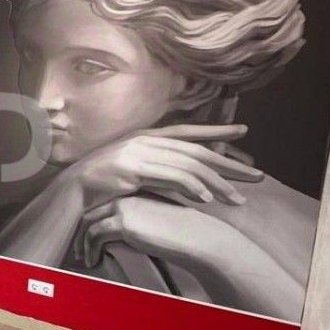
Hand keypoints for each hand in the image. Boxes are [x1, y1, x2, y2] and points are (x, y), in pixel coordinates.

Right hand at [66, 124, 262, 209]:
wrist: (73, 189)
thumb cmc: (103, 183)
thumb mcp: (136, 171)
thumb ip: (162, 172)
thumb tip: (191, 184)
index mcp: (147, 137)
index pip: (189, 132)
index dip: (217, 131)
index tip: (244, 131)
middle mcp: (147, 140)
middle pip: (197, 150)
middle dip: (229, 163)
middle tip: (257, 175)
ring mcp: (140, 153)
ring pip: (189, 165)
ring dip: (216, 183)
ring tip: (236, 199)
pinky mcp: (134, 169)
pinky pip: (170, 177)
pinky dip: (191, 187)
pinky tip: (206, 199)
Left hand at [77, 195, 223, 268]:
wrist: (195, 236)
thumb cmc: (179, 233)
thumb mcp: (153, 220)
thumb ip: (134, 221)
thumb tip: (115, 236)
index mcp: (132, 194)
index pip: (101, 205)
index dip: (89, 222)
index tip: (85, 239)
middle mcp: (124, 196)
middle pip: (90, 212)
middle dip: (80, 233)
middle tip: (78, 250)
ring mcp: (122, 208)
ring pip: (89, 224)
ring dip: (82, 243)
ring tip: (84, 259)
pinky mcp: (123, 223)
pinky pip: (95, 235)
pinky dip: (90, 249)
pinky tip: (93, 261)